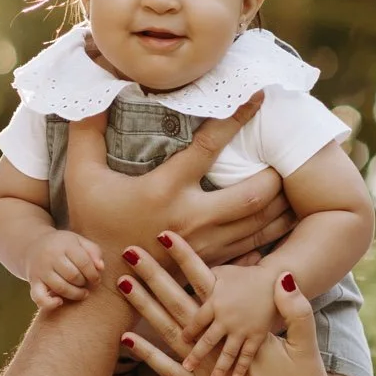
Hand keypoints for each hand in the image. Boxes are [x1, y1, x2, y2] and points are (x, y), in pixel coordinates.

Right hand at [26, 230, 105, 309]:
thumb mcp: (79, 241)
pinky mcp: (33, 282)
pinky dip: (50, 303)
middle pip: (73, 276)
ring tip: (82, 293)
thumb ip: (94, 251)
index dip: (93, 274)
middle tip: (87, 284)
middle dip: (84, 283)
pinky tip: (60, 302)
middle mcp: (51, 256)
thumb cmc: (63, 246)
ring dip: (75, 294)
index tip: (96, 280)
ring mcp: (41, 270)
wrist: (33, 246)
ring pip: (60, 287)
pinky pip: (39, 297)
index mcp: (65, 244)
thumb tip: (101, 268)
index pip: (83, 262)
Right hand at [63, 94, 293, 263]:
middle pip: (253, 195)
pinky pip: (253, 249)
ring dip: (282, 205)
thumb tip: (92, 89)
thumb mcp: (81, 175)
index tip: (258, 97)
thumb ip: (86, 130)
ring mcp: (205, 245)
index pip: (209, 146)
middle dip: (276, 175)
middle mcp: (192, 218)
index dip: (236, 118)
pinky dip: (271, 235)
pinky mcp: (210, 263)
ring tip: (294, 187)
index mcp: (165, 190)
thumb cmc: (92, 224)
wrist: (100, 286)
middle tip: (286, 157)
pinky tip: (281, 222)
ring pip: (261, 225)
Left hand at [114, 231, 333, 375]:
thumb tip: (283, 278)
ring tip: (122, 283)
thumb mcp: (308, 352)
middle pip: (178, 303)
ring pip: (166, 331)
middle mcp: (217, 348)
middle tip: (127, 249)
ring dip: (143, 306)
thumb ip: (296, 312)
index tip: (165, 234)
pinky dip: (146, 354)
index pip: (209, 286)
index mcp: (243, 330)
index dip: (187, 259)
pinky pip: (166, 371)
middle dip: (153, 274)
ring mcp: (204, 373)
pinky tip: (125, 339)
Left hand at [181, 264, 278, 375]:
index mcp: (216, 302)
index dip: (188, 332)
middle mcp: (227, 318)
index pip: (196, 322)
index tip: (183, 341)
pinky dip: (241, 367)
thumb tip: (181, 285)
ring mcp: (243, 329)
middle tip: (187, 367)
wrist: (276, 278)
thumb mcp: (223, 272)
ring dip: (219, 369)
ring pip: (227, 353)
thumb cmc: (247, 274)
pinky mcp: (258, 336)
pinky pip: (248, 354)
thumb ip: (202, 280)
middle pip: (207, 341)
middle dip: (196, 355)